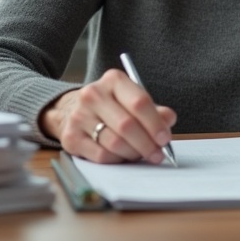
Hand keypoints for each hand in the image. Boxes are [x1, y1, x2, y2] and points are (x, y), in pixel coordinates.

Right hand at [40, 69, 176, 163]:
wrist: (72, 109)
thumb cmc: (112, 106)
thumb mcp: (133, 100)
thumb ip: (154, 110)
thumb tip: (168, 120)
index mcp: (113, 80)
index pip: (139, 102)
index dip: (155, 124)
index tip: (165, 138)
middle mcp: (93, 94)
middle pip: (127, 125)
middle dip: (147, 144)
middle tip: (157, 154)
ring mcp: (79, 115)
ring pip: (115, 143)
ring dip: (133, 154)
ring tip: (140, 154)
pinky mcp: (71, 137)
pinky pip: (101, 156)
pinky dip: (117, 160)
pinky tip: (122, 156)